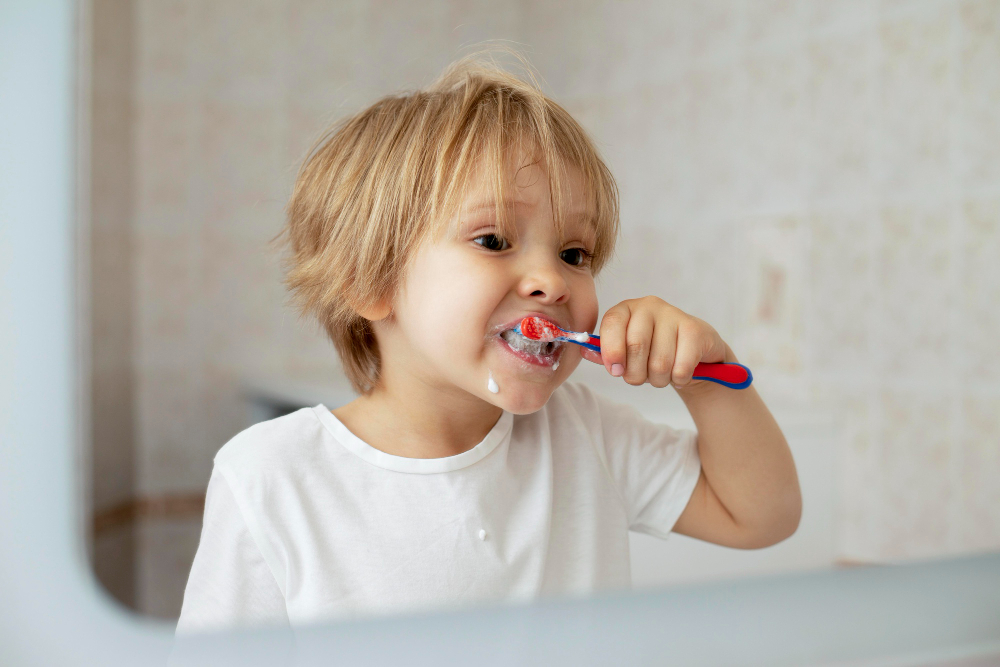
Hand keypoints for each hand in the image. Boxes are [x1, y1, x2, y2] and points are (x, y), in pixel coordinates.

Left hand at [579, 296, 729, 388]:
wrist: (695, 351)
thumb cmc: (653, 351)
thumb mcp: (626, 352)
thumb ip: (605, 353)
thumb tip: (583, 351)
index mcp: (626, 309)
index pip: (612, 323)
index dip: (611, 351)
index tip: (615, 371)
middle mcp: (649, 306)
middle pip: (636, 346)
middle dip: (636, 374)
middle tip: (641, 377)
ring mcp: (674, 314)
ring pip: (659, 362)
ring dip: (659, 380)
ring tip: (662, 375)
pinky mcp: (695, 330)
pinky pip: (681, 367)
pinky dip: (678, 379)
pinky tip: (679, 373)